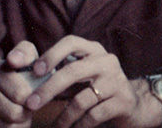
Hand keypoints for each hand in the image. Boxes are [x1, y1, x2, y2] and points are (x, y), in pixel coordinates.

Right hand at [0, 41, 39, 127]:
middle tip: (26, 109)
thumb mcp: (24, 56)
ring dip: (17, 124)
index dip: (32, 100)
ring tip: (18, 115)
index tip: (33, 97)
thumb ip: (25, 53)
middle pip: (13, 113)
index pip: (21, 94)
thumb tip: (12, 60)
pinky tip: (7, 120)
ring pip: (5, 126)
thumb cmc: (15, 72)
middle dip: (25, 114)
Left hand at [23, 35, 160, 127]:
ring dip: (63, 117)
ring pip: (81, 99)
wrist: (133, 105)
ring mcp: (116, 80)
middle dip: (48, 89)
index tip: (35, 71)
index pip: (71, 42)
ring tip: (54, 127)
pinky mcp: (123, 100)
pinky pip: (93, 115)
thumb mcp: (80, 75)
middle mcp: (106, 60)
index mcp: (93, 49)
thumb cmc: (96, 88)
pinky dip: (79, 125)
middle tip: (31, 104)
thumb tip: (28, 76)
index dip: (51, 54)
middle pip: (72, 72)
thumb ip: (59, 73)